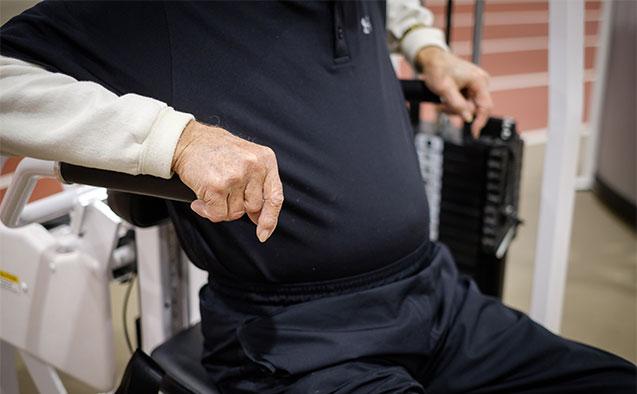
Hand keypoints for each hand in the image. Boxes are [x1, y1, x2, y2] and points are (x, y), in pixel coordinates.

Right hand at [171, 120, 283, 241]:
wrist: (187, 140)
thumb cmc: (215, 150)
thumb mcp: (246, 158)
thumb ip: (257, 185)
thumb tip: (259, 218)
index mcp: (265, 160)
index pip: (275, 197)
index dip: (270, 219)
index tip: (263, 233)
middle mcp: (253, 167)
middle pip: (252, 207)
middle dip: (237, 205)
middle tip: (224, 192)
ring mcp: (236, 177)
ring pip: (235, 213)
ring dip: (221, 208)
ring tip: (212, 191)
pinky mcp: (218, 187)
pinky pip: (217, 215)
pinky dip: (207, 211)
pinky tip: (200, 200)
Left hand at [416, 46, 492, 136]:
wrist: (432, 60)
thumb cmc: (438, 69)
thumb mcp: (444, 89)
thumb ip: (457, 104)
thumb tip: (467, 119)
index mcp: (479, 81)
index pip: (486, 106)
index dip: (480, 121)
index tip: (474, 133)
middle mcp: (481, 82)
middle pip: (474, 108)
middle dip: (458, 111)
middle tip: (442, 107)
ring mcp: (476, 85)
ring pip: (468, 107)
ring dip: (454, 108)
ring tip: (441, 102)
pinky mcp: (470, 87)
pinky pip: (465, 102)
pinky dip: (454, 104)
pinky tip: (445, 99)